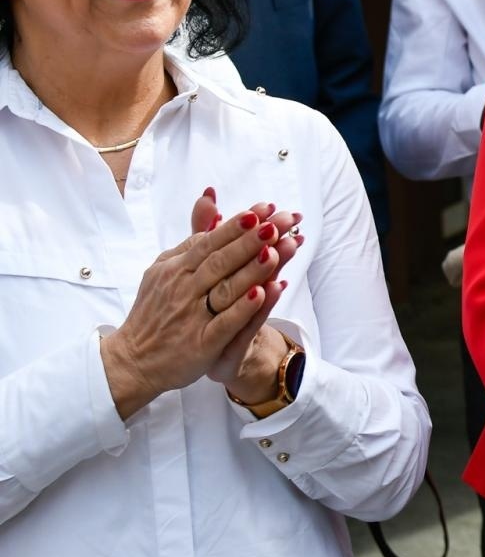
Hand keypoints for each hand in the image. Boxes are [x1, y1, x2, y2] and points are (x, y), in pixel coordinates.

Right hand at [98, 191, 297, 419]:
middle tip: (278, 223)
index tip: (265, 209)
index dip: (237, 225)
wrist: (133, 360)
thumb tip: (211, 195)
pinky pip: (225, 324)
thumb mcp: (170, 267)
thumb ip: (195, 235)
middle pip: (220, 261)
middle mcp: (183, 289)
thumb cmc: (157, 308)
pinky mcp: (201, 344)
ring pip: (224, 289)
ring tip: (276, 250)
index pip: (210, 242)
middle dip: (250, 240)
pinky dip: (243, 308)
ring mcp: (191, 317)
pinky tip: (263, 293)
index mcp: (177, 268)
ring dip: (251, 269)